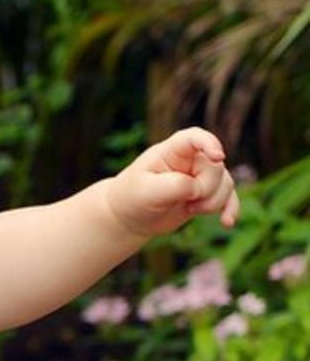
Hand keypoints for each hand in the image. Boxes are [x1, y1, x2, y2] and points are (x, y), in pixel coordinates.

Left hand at [105, 127, 240, 237]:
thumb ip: (175, 185)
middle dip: (207, 189)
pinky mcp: (205, 193)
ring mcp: (199, 176)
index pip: (193, 137)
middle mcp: (189, 160)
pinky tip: (227, 223)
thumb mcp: (148, 192)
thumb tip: (198, 188)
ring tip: (191, 210)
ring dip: (214, 202)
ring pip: (225, 182)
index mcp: (170, 152)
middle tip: (189, 203)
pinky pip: (229, 196)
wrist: (129, 217)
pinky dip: (230, 209)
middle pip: (215, 167)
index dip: (209, 143)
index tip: (218, 157)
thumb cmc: (132, 198)